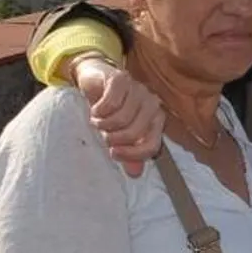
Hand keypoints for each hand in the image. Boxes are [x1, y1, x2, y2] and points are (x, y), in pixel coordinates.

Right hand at [75, 56, 163, 176]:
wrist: (95, 79)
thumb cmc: (110, 108)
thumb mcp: (118, 132)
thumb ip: (129, 152)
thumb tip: (135, 174)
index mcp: (156, 119)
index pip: (152, 145)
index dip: (133, 154)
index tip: (113, 153)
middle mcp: (151, 104)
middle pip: (135, 132)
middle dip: (114, 138)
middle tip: (103, 134)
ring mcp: (138, 89)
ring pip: (122, 118)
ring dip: (103, 124)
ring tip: (97, 121)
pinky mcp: (121, 78)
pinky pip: (111, 102)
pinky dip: (99, 110)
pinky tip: (95, 109)